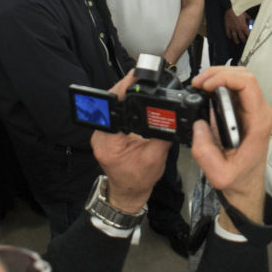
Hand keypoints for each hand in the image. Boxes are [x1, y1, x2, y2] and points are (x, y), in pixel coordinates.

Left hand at [91, 72, 170, 211]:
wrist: (128, 194)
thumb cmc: (138, 181)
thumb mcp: (155, 157)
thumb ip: (162, 134)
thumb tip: (171, 115)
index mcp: (109, 142)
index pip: (113, 108)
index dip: (123, 90)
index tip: (133, 78)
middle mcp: (100, 136)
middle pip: (109, 103)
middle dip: (123, 88)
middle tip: (138, 78)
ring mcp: (100, 134)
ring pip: (109, 106)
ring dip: (122, 95)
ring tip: (137, 85)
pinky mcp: (105, 133)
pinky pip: (112, 114)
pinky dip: (122, 105)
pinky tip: (132, 100)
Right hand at [191, 66, 271, 226]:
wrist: (245, 186)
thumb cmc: (238, 179)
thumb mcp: (219, 174)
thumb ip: (205, 152)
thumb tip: (198, 125)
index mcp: (258, 122)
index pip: (248, 84)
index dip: (225, 78)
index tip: (207, 85)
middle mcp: (259, 112)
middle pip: (243, 75)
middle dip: (218, 73)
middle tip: (198, 83)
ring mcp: (253, 110)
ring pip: (239, 77)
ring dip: (217, 76)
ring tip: (200, 85)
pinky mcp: (244, 110)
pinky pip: (234, 87)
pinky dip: (218, 83)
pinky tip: (205, 90)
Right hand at [224, 9, 249, 44]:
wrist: (231, 9)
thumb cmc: (238, 11)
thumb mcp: (245, 14)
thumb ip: (248, 18)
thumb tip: (250, 18)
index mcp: (243, 26)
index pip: (248, 34)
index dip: (249, 37)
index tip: (250, 38)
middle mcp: (238, 28)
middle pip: (241, 37)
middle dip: (244, 40)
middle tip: (245, 42)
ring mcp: (232, 28)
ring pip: (234, 37)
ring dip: (236, 40)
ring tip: (237, 42)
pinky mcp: (227, 27)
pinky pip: (228, 33)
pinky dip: (229, 36)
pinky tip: (230, 37)